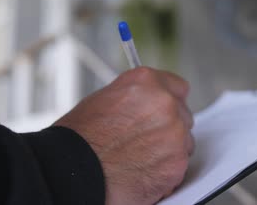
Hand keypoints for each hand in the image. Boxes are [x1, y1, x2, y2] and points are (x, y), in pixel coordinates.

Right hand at [54, 67, 193, 204]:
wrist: (72, 171)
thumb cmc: (80, 139)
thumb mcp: (104, 100)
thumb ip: (136, 98)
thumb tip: (147, 104)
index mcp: (146, 83)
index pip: (177, 87)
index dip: (169, 100)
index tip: (165, 110)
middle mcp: (165, 104)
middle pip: (182, 115)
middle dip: (167, 127)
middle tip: (144, 139)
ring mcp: (174, 134)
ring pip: (183, 142)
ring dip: (168, 150)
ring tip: (138, 157)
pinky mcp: (176, 164)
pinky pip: (178, 167)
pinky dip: (165, 172)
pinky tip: (141, 171)